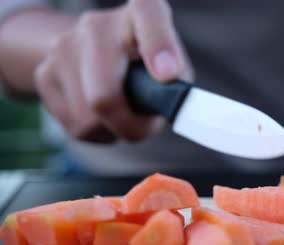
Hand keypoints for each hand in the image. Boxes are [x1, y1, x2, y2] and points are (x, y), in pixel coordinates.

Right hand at [34, 0, 192, 142]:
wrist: (93, 48)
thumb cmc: (147, 63)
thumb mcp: (174, 64)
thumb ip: (177, 83)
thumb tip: (167, 101)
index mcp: (139, 13)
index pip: (148, 15)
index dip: (159, 47)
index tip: (168, 74)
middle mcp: (96, 25)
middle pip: (104, 97)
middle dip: (130, 125)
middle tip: (146, 127)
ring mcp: (63, 47)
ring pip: (89, 120)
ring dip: (114, 129)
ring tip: (124, 112)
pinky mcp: (44, 73)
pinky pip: (76, 126)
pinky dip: (97, 131)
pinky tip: (103, 113)